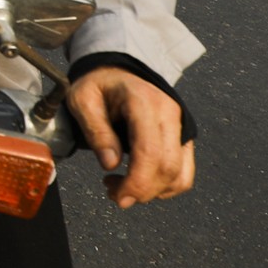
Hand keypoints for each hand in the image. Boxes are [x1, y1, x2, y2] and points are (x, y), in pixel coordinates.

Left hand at [66, 66, 194, 208]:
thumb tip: (110, 164)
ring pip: (180, 174)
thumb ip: (96, 130)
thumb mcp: (83, 99)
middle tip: (114, 195)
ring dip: (153, 192)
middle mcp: (170, 114)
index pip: (150, 152)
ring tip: (120, 186)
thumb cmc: (98, 84)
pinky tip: (139, 182)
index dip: (137, 182)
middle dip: (143, 191)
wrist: (118, 70)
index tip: (118, 197)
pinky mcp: (183, 138)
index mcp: (143, 102)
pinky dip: (165, 186)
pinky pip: (184, 172)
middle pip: (169, 167)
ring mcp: (180, 127)